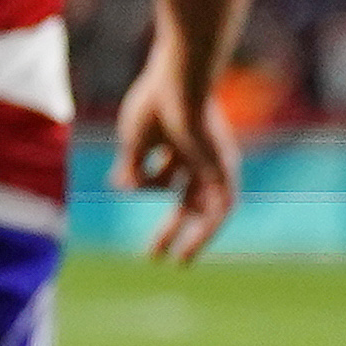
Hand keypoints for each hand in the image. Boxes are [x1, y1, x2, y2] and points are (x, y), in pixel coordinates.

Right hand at [112, 55, 238, 262]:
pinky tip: (188, 245)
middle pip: (185, 200)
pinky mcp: (224, 170)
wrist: (178, 84)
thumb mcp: (134, 142)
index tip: (127, 204)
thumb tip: (121, 188)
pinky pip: (222, 207)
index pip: (162, 179)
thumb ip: (131, 167)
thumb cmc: (154, 104)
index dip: (146, 198)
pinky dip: (208, 227)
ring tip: (178, 261)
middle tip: (153, 256)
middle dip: (170, 228)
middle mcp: (197, 157)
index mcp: (175, 145)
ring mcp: (213, 163)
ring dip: (193, 236)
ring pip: (206, 208)